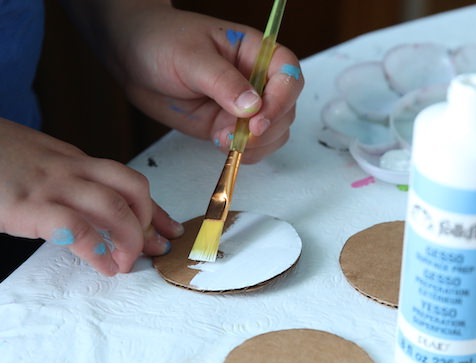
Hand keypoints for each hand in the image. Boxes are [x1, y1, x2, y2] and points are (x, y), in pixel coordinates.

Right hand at [0, 118, 183, 275]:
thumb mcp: (39, 163)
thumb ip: (68, 181)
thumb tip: (93, 211)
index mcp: (75, 160)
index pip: (129, 181)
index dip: (154, 209)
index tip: (169, 229)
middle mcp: (71, 168)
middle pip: (133, 186)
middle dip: (150, 220)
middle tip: (153, 248)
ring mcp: (52, 185)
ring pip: (113, 206)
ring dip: (130, 238)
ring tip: (126, 263)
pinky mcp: (29, 206)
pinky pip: (77, 228)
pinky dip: (97, 250)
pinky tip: (102, 266)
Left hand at [105, 3, 303, 162]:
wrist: (132, 58)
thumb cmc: (162, 41)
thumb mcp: (191, 56)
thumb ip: (223, 81)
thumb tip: (252, 107)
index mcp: (257, 52)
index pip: (289, 76)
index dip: (281, 101)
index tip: (259, 120)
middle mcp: (257, 80)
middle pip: (286, 110)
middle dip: (267, 128)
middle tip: (238, 135)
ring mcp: (245, 106)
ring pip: (273, 133)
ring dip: (255, 144)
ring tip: (220, 137)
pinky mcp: (228, 125)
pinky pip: (251, 147)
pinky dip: (243, 153)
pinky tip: (219, 142)